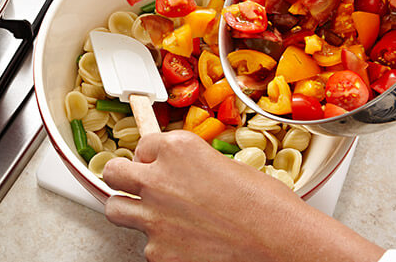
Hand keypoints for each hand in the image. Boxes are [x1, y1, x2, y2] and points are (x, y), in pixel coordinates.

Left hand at [103, 130, 383, 261]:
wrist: (282, 242)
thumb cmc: (265, 203)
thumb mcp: (223, 164)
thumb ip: (188, 164)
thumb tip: (176, 172)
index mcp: (177, 149)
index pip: (143, 145)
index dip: (152, 156)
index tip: (158, 164)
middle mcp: (158, 178)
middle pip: (113, 172)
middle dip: (123, 177)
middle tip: (137, 183)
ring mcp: (154, 216)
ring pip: (116, 209)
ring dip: (131, 210)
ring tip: (153, 215)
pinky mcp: (158, 251)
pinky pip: (146, 244)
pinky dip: (161, 244)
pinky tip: (184, 243)